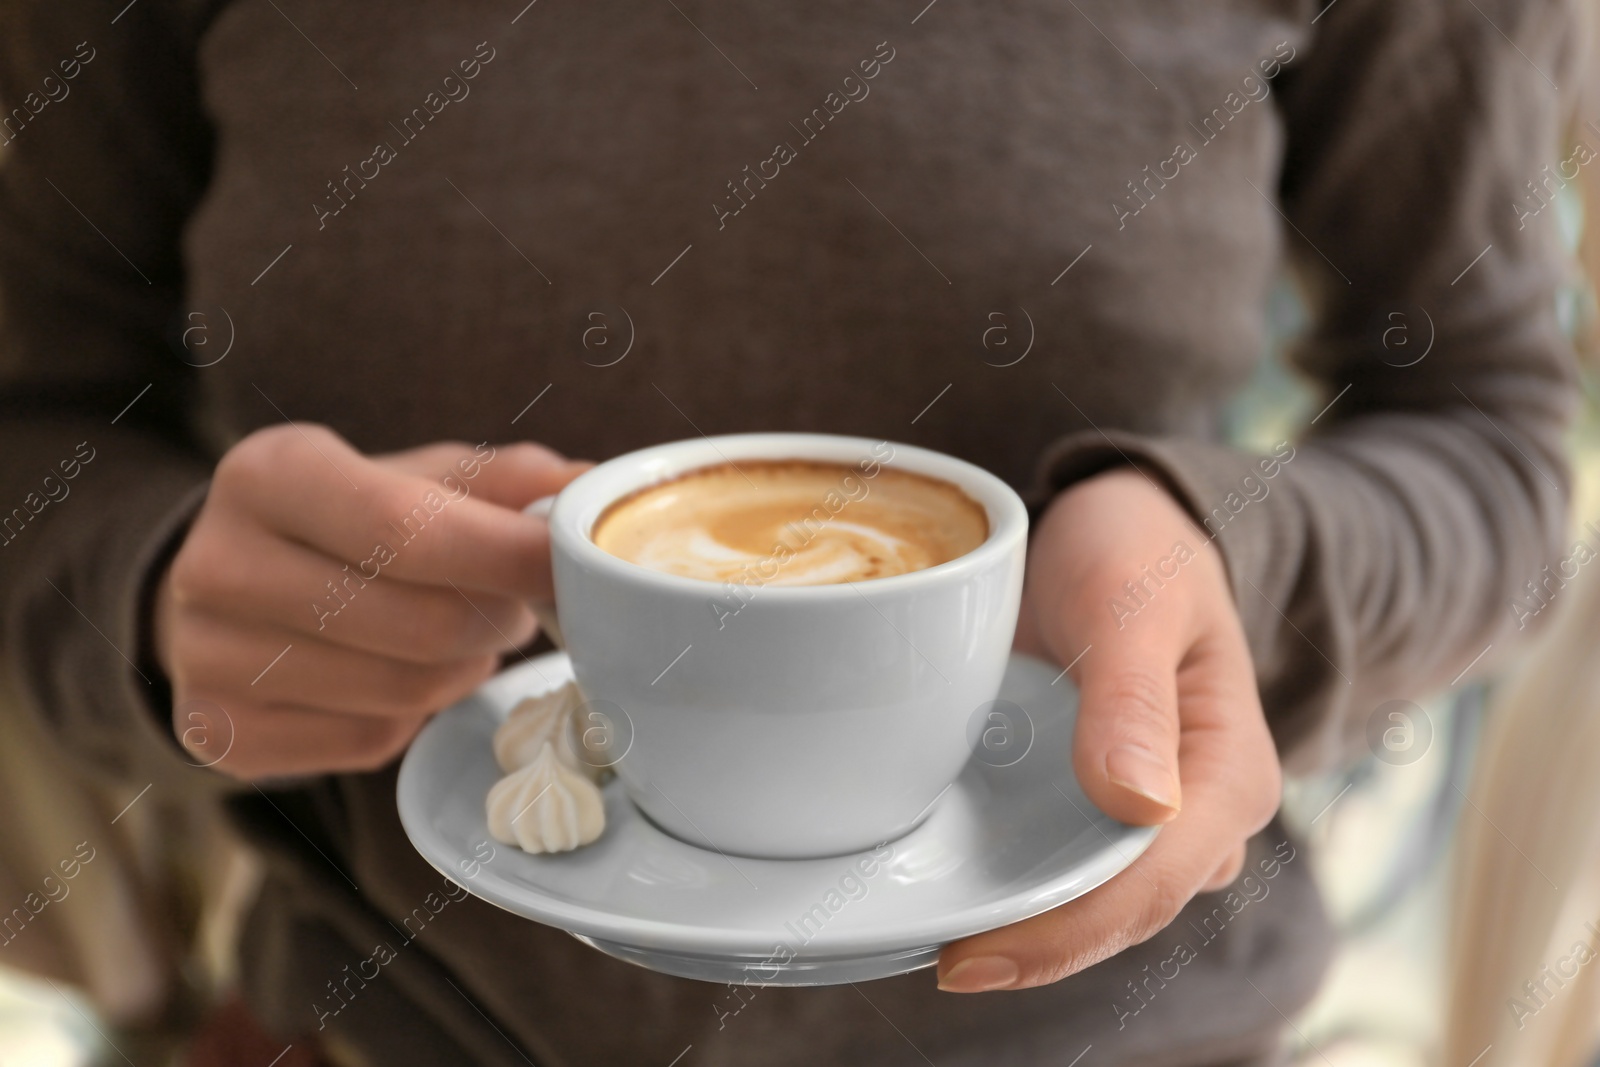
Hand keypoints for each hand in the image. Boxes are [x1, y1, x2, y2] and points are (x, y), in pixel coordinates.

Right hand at [153, 424, 586, 779]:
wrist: (233, 588)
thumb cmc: (349, 522)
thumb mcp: (415, 477)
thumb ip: (504, 480)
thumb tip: (592, 483)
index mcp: (268, 474)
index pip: (407, 530)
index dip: (507, 556)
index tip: (574, 566)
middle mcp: (215, 564)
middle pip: (418, 624)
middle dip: (497, 619)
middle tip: (518, 606)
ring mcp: (207, 657)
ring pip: (404, 691)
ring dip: (462, 667)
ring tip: (460, 635)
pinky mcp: (217, 733)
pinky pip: (369, 740)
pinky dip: (411, 715)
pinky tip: (403, 675)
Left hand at [936, 468, 1280, 991]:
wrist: (1121, 532)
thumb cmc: (1136, 551)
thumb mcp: (1133, 597)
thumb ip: (1133, 693)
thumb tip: (1136, 805)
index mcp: (1231, 773)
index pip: (1150, 882)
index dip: (1066, 931)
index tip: (972, 955)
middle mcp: (1201, 817)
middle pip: (1120, 910)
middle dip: (1037, 946)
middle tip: (939, 960)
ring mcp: (1151, 821)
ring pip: (1090, 900)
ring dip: (1020, 925)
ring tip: (932, 935)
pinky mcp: (1101, 810)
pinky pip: (1062, 863)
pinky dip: (1011, 882)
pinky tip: (949, 889)